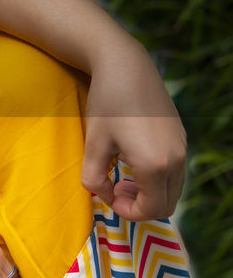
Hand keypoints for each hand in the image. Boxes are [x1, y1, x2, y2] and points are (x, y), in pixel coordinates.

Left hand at [81, 40, 186, 220]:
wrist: (125, 66)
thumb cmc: (106, 104)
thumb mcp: (93, 145)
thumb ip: (95, 180)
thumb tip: (107, 195)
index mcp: (154, 165)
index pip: (151, 210)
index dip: (128, 212)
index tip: (110, 196)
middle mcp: (176, 159)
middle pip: (167, 205)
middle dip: (141, 205)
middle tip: (117, 186)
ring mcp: (182, 147)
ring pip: (173, 189)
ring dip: (151, 191)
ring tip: (124, 174)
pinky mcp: (181, 137)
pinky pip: (176, 171)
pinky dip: (158, 177)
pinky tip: (135, 158)